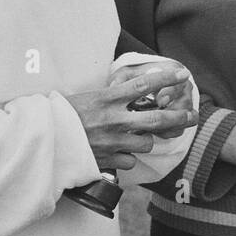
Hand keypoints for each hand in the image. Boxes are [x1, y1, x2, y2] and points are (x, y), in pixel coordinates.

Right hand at [67, 57, 197, 170]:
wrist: (42, 139)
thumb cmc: (61, 113)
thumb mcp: (87, 96)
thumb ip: (111, 96)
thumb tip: (129, 92)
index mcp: (108, 98)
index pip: (144, 85)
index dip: (167, 78)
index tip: (183, 74)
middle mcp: (114, 119)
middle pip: (158, 119)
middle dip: (180, 117)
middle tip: (193, 115)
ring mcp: (112, 141)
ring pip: (146, 142)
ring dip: (147, 139)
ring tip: (140, 136)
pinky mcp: (107, 160)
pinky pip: (130, 161)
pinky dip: (129, 157)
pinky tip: (120, 152)